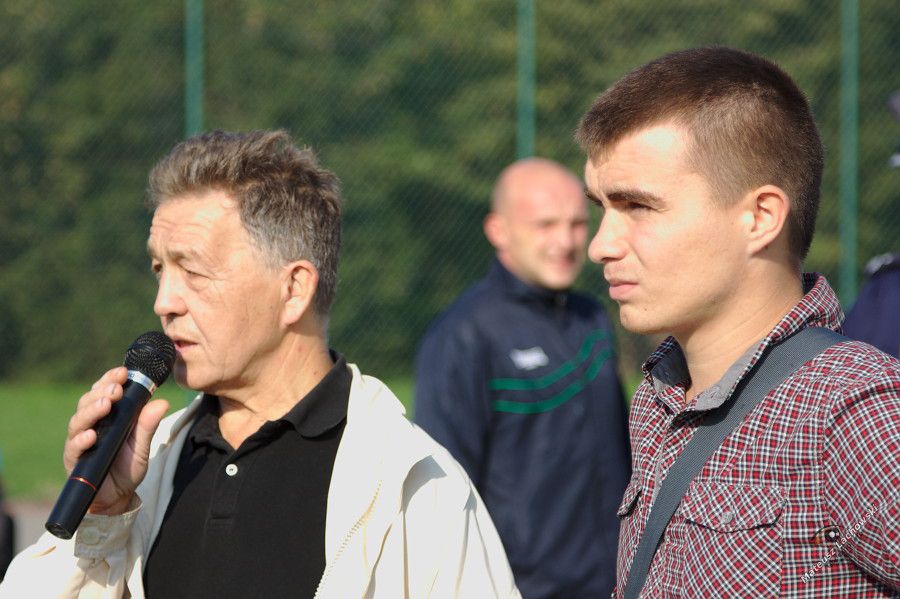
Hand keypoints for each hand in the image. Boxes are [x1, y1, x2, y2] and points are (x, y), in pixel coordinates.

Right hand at [64, 366, 169, 515]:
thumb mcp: (143, 445)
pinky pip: (73, 448)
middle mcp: (91, 424)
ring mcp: (80, 440)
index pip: (105, 391)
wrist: (117, 497)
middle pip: (89, 401)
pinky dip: (81, 440)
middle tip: (116, 389)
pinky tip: (90, 436)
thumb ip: (148, 425)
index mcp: (108, 415)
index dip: (111, 379)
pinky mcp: (73, 459)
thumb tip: (163, 402)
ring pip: (79, 420)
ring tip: (105, 406)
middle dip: (102, 392)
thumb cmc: (128, 466)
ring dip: (91, 411)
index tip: (124, 372)